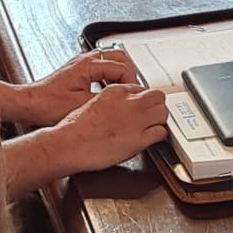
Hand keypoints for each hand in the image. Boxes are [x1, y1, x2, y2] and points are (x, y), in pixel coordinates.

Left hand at [17, 49, 138, 122]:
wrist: (29, 103)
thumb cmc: (47, 103)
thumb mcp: (81, 105)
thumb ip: (105, 101)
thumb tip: (122, 102)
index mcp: (88, 65)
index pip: (121, 67)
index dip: (132, 82)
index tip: (135, 94)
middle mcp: (85, 60)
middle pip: (119, 55)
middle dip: (131, 71)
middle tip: (135, 87)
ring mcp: (80, 63)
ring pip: (110, 58)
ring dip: (121, 70)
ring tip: (126, 86)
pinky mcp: (76, 70)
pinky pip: (101, 64)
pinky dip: (111, 73)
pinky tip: (110, 87)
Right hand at [39, 83, 169, 173]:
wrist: (70, 143)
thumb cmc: (74, 128)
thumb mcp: (93, 102)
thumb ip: (110, 101)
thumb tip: (118, 108)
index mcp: (117, 91)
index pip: (141, 89)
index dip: (142, 100)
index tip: (141, 107)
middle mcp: (129, 102)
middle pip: (157, 96)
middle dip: (155, 106)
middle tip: (151, 115)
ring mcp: (136, 120)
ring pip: (163, 112)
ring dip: (159, 119)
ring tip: (152, 126)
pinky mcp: (140, 139)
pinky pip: (160, 132)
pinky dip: (158, 135)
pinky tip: (151, 138)